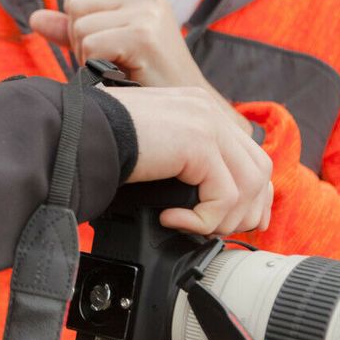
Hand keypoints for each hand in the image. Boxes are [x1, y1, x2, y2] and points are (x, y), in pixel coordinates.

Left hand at [30, 0, 251, 134]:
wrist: (186, 110)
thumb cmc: (145, 77)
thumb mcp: (108, 43)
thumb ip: (72, 28)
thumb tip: (34, 17)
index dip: (79, 10)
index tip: (100, 38)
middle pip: (76, 2)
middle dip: (79, 37)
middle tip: (107, 60)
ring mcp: (147, 10)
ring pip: (79, 26)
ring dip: (86, 55)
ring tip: (114, 68)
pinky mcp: (143, 35)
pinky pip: (89, 45)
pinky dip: (93, 67)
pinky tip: (118, 75)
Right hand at [107, 86, 271, 235]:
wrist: (80, 134)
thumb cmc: (102, 142)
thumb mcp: (156, 148)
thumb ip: (184, 160)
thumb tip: (204, 199)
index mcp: (199, 108)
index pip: (249, 154)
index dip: (250, 194)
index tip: (235, 221)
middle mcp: (207, 110)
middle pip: (259, 169)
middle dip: (246, 210)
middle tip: (218, 231)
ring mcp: (205, 123)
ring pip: (248, 186)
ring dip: (223, 219)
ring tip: (190, 226)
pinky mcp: (199, 143)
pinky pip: (223, 196)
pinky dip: (201, 219)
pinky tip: (171, 218)